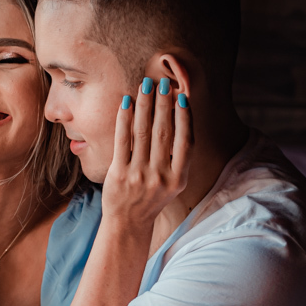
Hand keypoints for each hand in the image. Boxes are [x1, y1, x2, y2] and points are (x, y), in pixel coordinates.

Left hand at [104, 77, 193, 226]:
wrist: (128, 222)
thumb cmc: (152, 197)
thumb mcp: (173, 182)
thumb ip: (177, 157)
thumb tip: (178, 117)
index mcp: (179, 178)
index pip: (186, 141)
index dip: (185, 117)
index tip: (182, 96)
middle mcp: (161, 177)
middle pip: (163, 132)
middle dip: (163, 104)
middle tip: (162, 83)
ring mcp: (139, 176)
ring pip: (143, 133)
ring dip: (145, 105)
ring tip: (145, 86)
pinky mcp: (119, 174)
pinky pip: (122, 141)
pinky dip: (125, 119)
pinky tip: (127, 102)